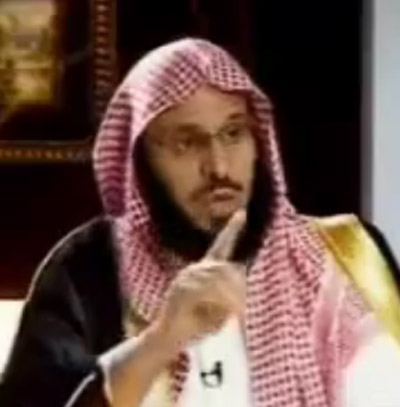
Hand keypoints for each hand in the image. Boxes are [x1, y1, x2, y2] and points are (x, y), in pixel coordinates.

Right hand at [153, 210, 246, 349]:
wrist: (170, 338)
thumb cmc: (196, 323)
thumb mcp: (220, 308)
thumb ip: (231, 292)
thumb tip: (240, 275)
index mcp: (204, 270)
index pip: (220, 246)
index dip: (231, 229)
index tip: (242, 213)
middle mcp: (194, 269)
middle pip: (224, 267)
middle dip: (237, 288)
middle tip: (240, 308)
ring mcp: (186, 278)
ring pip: (216, 278)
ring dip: (228, 298)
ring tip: (231, 314)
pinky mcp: (180, 290)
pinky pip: (205, 291)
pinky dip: (216, 303)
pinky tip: (216, 315)